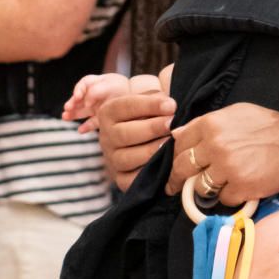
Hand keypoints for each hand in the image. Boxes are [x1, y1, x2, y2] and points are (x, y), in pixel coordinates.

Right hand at [63, 72, 132, 129]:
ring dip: (73, 114)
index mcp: (97, 83)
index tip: (78, 97)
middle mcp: (95, 95)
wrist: (140, 99)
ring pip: (83, 110)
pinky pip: (92, 122)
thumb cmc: (125, 88)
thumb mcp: (111, 85)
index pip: (84, 84)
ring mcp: (98, 106)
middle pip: (79, 98)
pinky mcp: (102, 118)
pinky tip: (81, 131)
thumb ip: (97, 91)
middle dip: (72, 103)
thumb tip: (85, 101)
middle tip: (67, 108)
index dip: (79, 90)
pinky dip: (86, 126)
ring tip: (65, 117)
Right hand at [93, 73, 175, 187]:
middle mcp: (105, 136)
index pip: (124, 106)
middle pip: (124, 133)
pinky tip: (165, 164)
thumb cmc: (149, 118)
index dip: (148, 104)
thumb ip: (155, 98)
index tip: (172, 104)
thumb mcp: (147, 103)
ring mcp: (112, 159)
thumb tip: (171, 101)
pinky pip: (132, 179)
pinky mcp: (120, 179)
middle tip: (172, 123)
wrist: (142, 145)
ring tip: (170, 142)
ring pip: (127, 157)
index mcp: (108, 112)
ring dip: (151, 150)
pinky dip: (148, 172)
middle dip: (151, 128)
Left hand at [166, 104, 278, 204]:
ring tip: (221, 183)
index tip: (175, 167)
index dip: (174, 157)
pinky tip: (241, 186)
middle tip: (176, 187)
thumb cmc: (267, 126)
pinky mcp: (241, 186)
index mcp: (211, 124)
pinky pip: (223, 198)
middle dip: (178, 179)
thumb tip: (176, 133)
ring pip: (201, 187)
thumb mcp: (234, 113)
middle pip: (183, 168)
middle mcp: (215, 145)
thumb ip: (204, 123)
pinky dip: (230, 196)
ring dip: (208, 188)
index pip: (178, 144)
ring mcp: (227, 167)